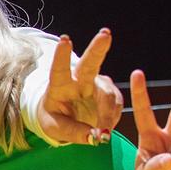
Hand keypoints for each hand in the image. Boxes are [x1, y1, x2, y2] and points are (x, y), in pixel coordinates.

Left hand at [37, 27, 123, 144]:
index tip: (65, 40)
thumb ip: (74, 132)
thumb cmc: (54, 118)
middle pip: (90, 63)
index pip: (59, 69)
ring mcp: (97, 84)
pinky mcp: (110, 93)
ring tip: (102, 133)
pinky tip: (104, 126)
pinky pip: (116, 107)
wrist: (64, 117)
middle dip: (98, 48)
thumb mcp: (55, 128)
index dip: (62, 55)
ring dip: (107, 115)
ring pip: (109, 96)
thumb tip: (97, 136)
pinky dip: (111, 119)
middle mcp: (79, 80)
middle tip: (105, 34)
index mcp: (59, 85)